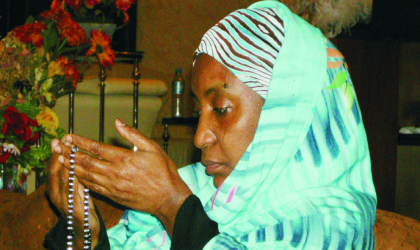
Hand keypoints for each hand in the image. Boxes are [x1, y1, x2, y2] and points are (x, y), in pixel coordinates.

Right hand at [47, 140, 99, 248]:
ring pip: (63, 181)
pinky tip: (80, 174)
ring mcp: (63, 203)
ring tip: (71, 153)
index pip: (53, 166)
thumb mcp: (76, 186)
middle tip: (63, 142)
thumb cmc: (81, 204)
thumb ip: (75, 172)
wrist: (85, 228)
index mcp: (54, 187)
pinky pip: (74, 194)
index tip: (61, 138)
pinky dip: (76, 183)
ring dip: (67, 166)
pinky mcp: (74, 211)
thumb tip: (75, 152)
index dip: (57, 152)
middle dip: (59, 155)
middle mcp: (55, 194)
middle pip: (55, 171)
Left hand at [58, 119, 191, 235]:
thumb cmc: (163, 171)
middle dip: (70, 153)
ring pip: (85, 175)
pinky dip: (81, 180)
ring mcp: (112, 186)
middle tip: (57, 146)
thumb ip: (133, 134)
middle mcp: (114, 172)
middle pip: (86, 162)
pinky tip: (74, 175)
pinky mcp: (112, 196)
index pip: (96, 148)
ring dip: (71, 166)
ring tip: (60, 159)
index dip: (80, 142)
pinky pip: (92, 187)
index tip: (69, 136)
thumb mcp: (152, 148)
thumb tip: (117, 122)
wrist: (167, 198)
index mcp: (124, 158)